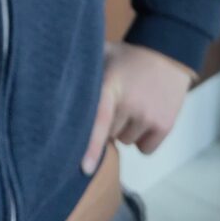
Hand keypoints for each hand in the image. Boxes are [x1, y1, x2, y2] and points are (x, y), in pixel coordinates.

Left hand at [81, 41, 192, 174]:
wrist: (167, 52)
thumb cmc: (127, 56)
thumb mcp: (104, 54)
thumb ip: (83, 69)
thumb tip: (52, 78)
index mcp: (110, 85)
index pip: (99, 121)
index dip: (91, 146)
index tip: (85, 169)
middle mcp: (130, 103)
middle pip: (108, 134)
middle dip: (108, 124)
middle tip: (116, 101)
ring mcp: (149, 116)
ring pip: (126, 141)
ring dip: (126, 130)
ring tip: (133, 104)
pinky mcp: (165, 125)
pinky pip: (145, 148)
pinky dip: (143, 139)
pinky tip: (146, 116)